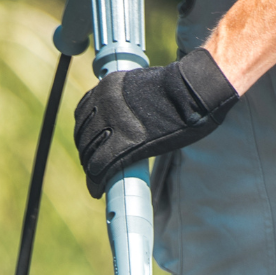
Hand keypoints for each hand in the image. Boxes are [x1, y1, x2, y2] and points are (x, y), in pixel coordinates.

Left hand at [73, 48, 238, 198]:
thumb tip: (131, 113)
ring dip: (91, 168)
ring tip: (97, 179)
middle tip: (93, 165)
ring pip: (89, 154)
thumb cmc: (179, 90)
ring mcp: (113, 125)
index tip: (89, 145)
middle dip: (87, 153)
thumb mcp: (143, 85)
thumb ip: (129, 99)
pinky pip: (101, 167)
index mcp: (108, 87)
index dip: (84, 134)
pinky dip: (96, 182)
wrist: (193, 92)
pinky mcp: (124, 144)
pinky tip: (98, 189)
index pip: (83, 113)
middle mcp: (105, 104)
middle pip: (83, 136)